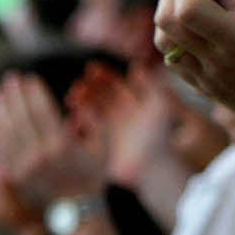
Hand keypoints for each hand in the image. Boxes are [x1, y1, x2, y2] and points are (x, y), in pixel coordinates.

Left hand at [0, 74, 107, 208]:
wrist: (76, 208)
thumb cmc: (93, 173)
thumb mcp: (103, 145)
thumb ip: (94, 121)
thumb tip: (75, 104)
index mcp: (63, 145)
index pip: (43, 111)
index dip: (35, 92)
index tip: (30, 78)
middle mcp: (41, 154)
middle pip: (23, 117)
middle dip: (16, 95)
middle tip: (11, 77)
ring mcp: (25, 166)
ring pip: (8, 131)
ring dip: (2, 108)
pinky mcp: (15, 175)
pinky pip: (3, 147)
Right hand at [66, 64, 177, 188]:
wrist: (153, 168)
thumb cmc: (161, 136)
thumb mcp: (161, 106)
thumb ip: (151, 86)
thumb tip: (137, 66)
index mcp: (140, 104)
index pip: (119, 85)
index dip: (106, 75)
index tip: (91, 67)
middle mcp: (127, 115)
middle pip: (105, 95)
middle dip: (92, 87)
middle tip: (80, 82)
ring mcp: (115, 129)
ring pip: (95, 110)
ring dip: (84, 102)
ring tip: (74, 96)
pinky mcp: (106, 144)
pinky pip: (90, 128)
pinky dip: (81, 122)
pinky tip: (73, 118)